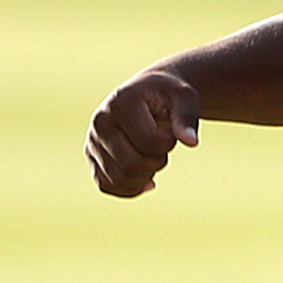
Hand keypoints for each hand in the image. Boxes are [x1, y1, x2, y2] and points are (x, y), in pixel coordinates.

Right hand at [85, 70, 201, 197]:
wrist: (148, 94)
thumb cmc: (168, 95)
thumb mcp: (184, 98)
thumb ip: (187, 118)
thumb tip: (190, 142)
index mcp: (120, 103)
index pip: (150, 142)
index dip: (168, 143)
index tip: (170, 131)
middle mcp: (100, 122)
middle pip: (132, 166)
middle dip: (157, 162)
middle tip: (161, 147)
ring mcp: (92, 141)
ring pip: (120, 180)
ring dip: (145, 175)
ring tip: (150, 155)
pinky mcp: (91, 158)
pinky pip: (108, 186)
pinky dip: (130, 188)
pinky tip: (144, 175)